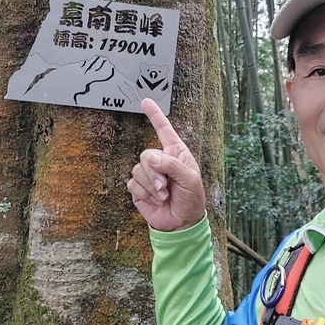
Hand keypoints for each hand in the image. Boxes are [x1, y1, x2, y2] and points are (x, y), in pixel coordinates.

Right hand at [127, 98, 206, 231]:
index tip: (146, 101)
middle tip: (166, 188)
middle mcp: (161, 161)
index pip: (164, 130)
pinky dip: (145, 194)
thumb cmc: (191, 199)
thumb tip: (149, 158)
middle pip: (145, 155)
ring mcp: (149, 174)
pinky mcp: (139, 189)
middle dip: (155, 174)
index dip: (155, 115)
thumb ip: (171, 165)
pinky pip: (133, 184)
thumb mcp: (190, 180)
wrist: (181, 223)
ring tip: (164, 196)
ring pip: (138, 170)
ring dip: (152, 187)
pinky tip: (155, 200)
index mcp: (176, 153)